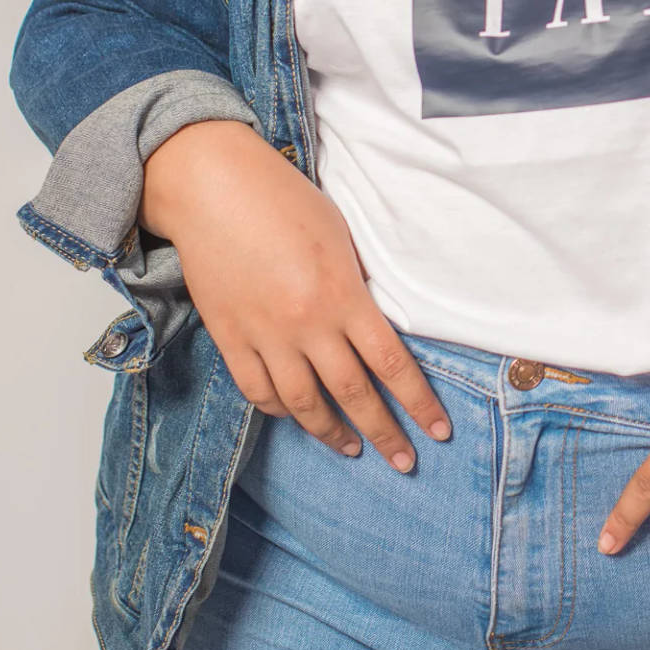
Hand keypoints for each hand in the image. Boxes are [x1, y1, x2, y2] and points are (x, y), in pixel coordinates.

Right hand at [140, 120, 451, 468]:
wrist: (212, 187)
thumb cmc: (282, 199)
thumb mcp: (339, 237)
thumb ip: (356, 286)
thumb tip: (371, 324)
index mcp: (343, 294)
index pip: (391, 363)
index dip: (418, 403)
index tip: (437, 431)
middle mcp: (307, 323)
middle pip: (353, 394)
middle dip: (385, 433)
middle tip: (404, 462)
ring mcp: (265, 335)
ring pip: (303, 404)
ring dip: (332, 433)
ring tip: (352, 449)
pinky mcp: (230, 337)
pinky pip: (258, 390)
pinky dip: (280, 411)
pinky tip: (297, 417)